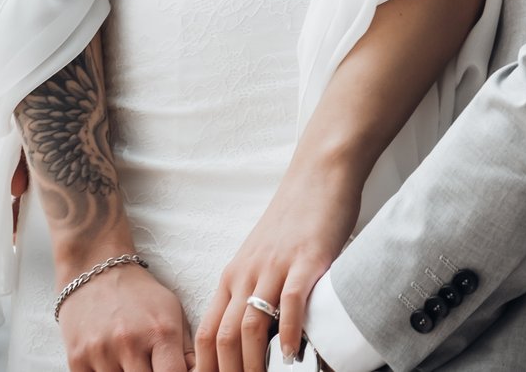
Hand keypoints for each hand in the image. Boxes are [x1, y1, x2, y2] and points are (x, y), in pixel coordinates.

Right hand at [57, 259, 191, 371]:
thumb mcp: (172, 312)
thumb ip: (186, 349)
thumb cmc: (141, 295)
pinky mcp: (77, 360)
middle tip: (149, 364)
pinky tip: (111, 364)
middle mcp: (130, 343)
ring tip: (130, 361)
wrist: (96, 270)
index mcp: (161, 332)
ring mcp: (101, 353)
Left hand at [200, 152, 362, 371]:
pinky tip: (293, 354)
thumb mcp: (262, 257)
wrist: (319, 174)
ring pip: (252, 325)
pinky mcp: (306, 259)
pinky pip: (290, 302)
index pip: (207, 333)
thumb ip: (256, 291)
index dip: (206, 368)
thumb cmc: (295, 218)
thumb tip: (257, 336)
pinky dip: (290, 333)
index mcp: (233, 276)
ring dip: (253, 363)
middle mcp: (247, 273)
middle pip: (224, 336)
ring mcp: (275, 266)